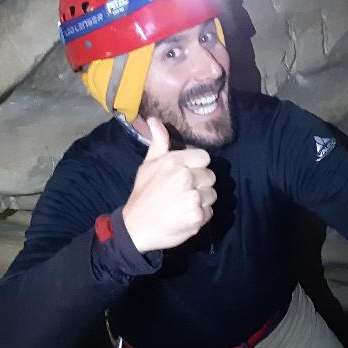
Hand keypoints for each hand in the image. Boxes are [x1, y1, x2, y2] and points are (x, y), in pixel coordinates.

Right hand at [122, 117, 216, 252]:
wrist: (136, 228)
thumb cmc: (143, 194)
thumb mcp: (148, 165)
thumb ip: (158, 142)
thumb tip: (154, 119)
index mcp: (174, 162)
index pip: (205, 158)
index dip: (196, 166)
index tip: (186, 175)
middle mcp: (186, 178)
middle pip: (210, 176)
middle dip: (200, 184)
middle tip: (183, 192)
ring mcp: (193, 198)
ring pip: (212, 194)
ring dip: (202, 200)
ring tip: (183, 204)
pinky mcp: (198, 217)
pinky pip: (210, 211)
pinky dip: (200, 215)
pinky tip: (185, 216)